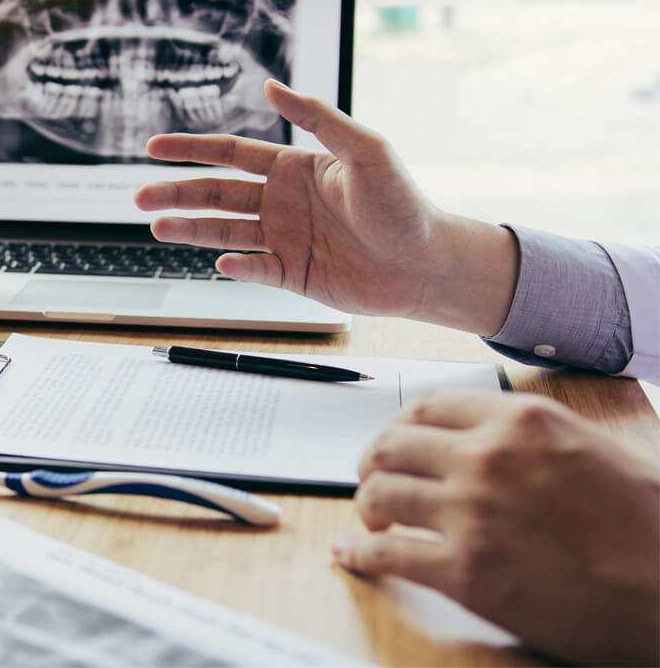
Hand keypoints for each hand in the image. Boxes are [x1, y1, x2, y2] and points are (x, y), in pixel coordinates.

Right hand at [133, 80, 518, 335]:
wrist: (427, 264)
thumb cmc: (403, 205)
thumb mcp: (366, 150)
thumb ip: (319, 117)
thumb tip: (273, 85)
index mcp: (294, 168)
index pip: (230, 154)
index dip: (191, 150)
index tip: (154, 147)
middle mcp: (281, 202)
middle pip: (215, 194)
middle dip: (176, 193)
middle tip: (140, 196)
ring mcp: (283, 239)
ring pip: (223, 231)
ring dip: (189, 229)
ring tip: (158, 227)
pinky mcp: (291, 274)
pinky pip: (254, 269)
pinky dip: (236, 266)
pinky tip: (223, 262)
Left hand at [333, 391, 659, 665]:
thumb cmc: (648, 525)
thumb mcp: (589, 449)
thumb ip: (527, 438)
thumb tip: (483, 440)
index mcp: (519, 421)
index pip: (427, 406)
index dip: (400, 426)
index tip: (394, 440)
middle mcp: (485, 457)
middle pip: (391, 447)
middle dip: (373, 463)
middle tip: (372, 478)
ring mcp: (469, 513)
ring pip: (379, 495)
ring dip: (366, 508)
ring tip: (369, 519)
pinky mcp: (464, 571)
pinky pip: (386, 555)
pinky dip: (358, 555)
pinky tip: (349, 556)